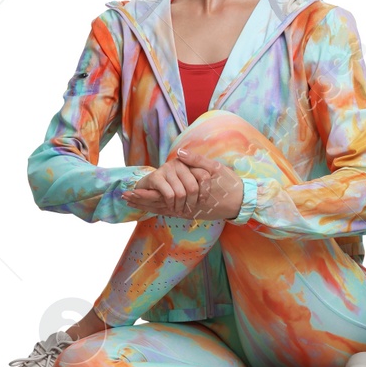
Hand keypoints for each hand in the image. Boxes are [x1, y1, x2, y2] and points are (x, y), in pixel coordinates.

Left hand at [121, 149, 243, 220]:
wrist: (241, 202)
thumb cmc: (229, 184)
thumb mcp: (215, 168)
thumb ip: (197, 161)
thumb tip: (180, 154)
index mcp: (189, 195)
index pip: (161, 195)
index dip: (145, 193)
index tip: (131, 190)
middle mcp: (186, 206)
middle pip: (158, 204)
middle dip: (141, 200)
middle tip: (124, 197)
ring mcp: (188, 211)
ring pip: (163, 209)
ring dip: (147, 205)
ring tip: (131, 201)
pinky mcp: (191, 213)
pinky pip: (172, 212)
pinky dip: (158, 208)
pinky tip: (149, 206)